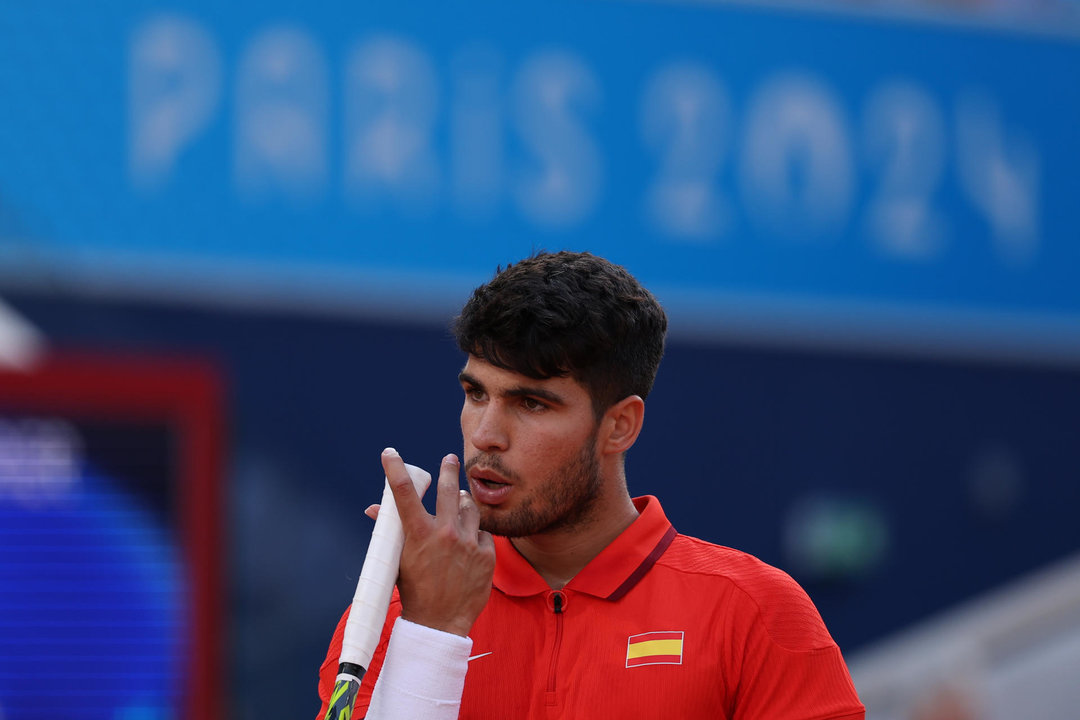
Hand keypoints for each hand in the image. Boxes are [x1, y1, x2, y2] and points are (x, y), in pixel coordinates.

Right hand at [381, 447, 495, 636]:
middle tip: (450, 459)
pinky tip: (469, 546)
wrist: (439, 624)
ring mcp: (469, 543)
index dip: (395, 468)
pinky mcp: (487, 554)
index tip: (390, 453)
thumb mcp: (398, 560)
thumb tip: (374, 509)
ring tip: (459, 507)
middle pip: (449, 488)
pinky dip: (476, 535)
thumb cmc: (414, 590)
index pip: (404, 493)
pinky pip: (483, 532)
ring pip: (470, 507)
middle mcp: (445, 534)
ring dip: (464, 504)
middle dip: (448, 469)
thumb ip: (390, 531)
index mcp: (419, 534)